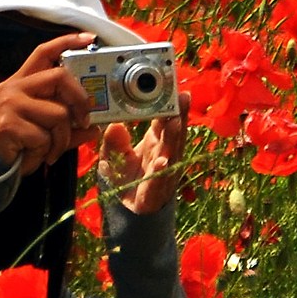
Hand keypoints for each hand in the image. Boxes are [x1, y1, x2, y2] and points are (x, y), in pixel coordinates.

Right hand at [0, 32, 94, 175]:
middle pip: (59, 77)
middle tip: (84, 121)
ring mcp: (10, 103)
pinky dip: (46, 152)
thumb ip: (66, 129)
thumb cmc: (12, 148)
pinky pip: (44, 136)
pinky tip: (35, 157)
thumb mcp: (42, 134)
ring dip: (61, 139)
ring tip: (51, 152)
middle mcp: (14, 88)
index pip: (43, 53)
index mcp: (20, 84)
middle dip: (80, 100)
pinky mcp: (9, 123)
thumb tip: (93, 128)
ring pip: (58, 114)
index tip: (88, 38)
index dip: (66, 42)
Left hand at [101, 100, 185, 214]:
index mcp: (156, 141)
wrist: (129, 208)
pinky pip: (159, 179)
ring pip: (172, 153)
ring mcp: (163, 172)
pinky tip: (163, 161)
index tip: (175, 89)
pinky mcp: (155, 191)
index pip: (165, 120)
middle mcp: (164, 153)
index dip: (170, 105)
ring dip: (175, 138)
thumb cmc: (127, 176)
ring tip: (176, 122)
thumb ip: (114, 141)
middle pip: (174, 133)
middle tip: (182, 97)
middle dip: (179, 115)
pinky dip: (161, 171)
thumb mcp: (114, 154)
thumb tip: (114, 126)